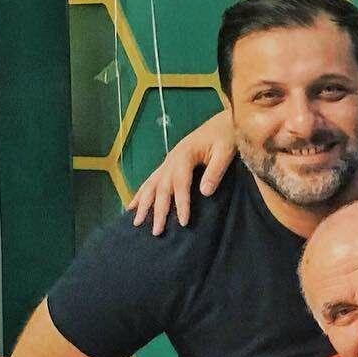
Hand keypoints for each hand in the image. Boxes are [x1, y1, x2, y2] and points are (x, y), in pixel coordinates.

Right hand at [127, 111, 236, 234]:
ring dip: (143, 204)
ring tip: (136, 222)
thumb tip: (204, 192)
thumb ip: (215, 171)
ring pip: (151, 184)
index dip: (181, 203)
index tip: (183, 222)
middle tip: (156, 231)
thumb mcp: (225, 152)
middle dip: (158, 210)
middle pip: (162, 187)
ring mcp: (168, 162)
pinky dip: (141, 194)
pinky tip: (132, 206)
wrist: (222, 124)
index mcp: (185, 155)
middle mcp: (171, 159)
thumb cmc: (225, 138)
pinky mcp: (168, 165)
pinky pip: (151, 180)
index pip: (180, 183)